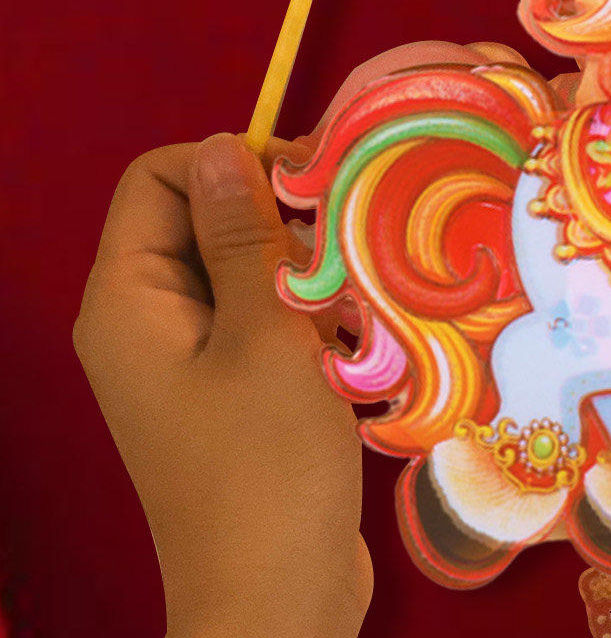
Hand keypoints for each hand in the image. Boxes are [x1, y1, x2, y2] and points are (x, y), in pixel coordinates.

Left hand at [74, 134, 369, 637]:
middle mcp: (146, 320)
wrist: (275, 598)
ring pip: (245, 264)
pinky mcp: (227, 388)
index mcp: (128, 300)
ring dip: (305, 269)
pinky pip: (262, 314)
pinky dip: (309, 313)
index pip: (159, 176)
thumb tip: (222, 146)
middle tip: (344, 244)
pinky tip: (354, 344)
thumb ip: (240, 235)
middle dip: (279, 218)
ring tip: (353, 305)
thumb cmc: (264, 466)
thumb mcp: (264, 334)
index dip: (229, 162)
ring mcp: (186, 357)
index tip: (307, 184)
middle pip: (204, 216)